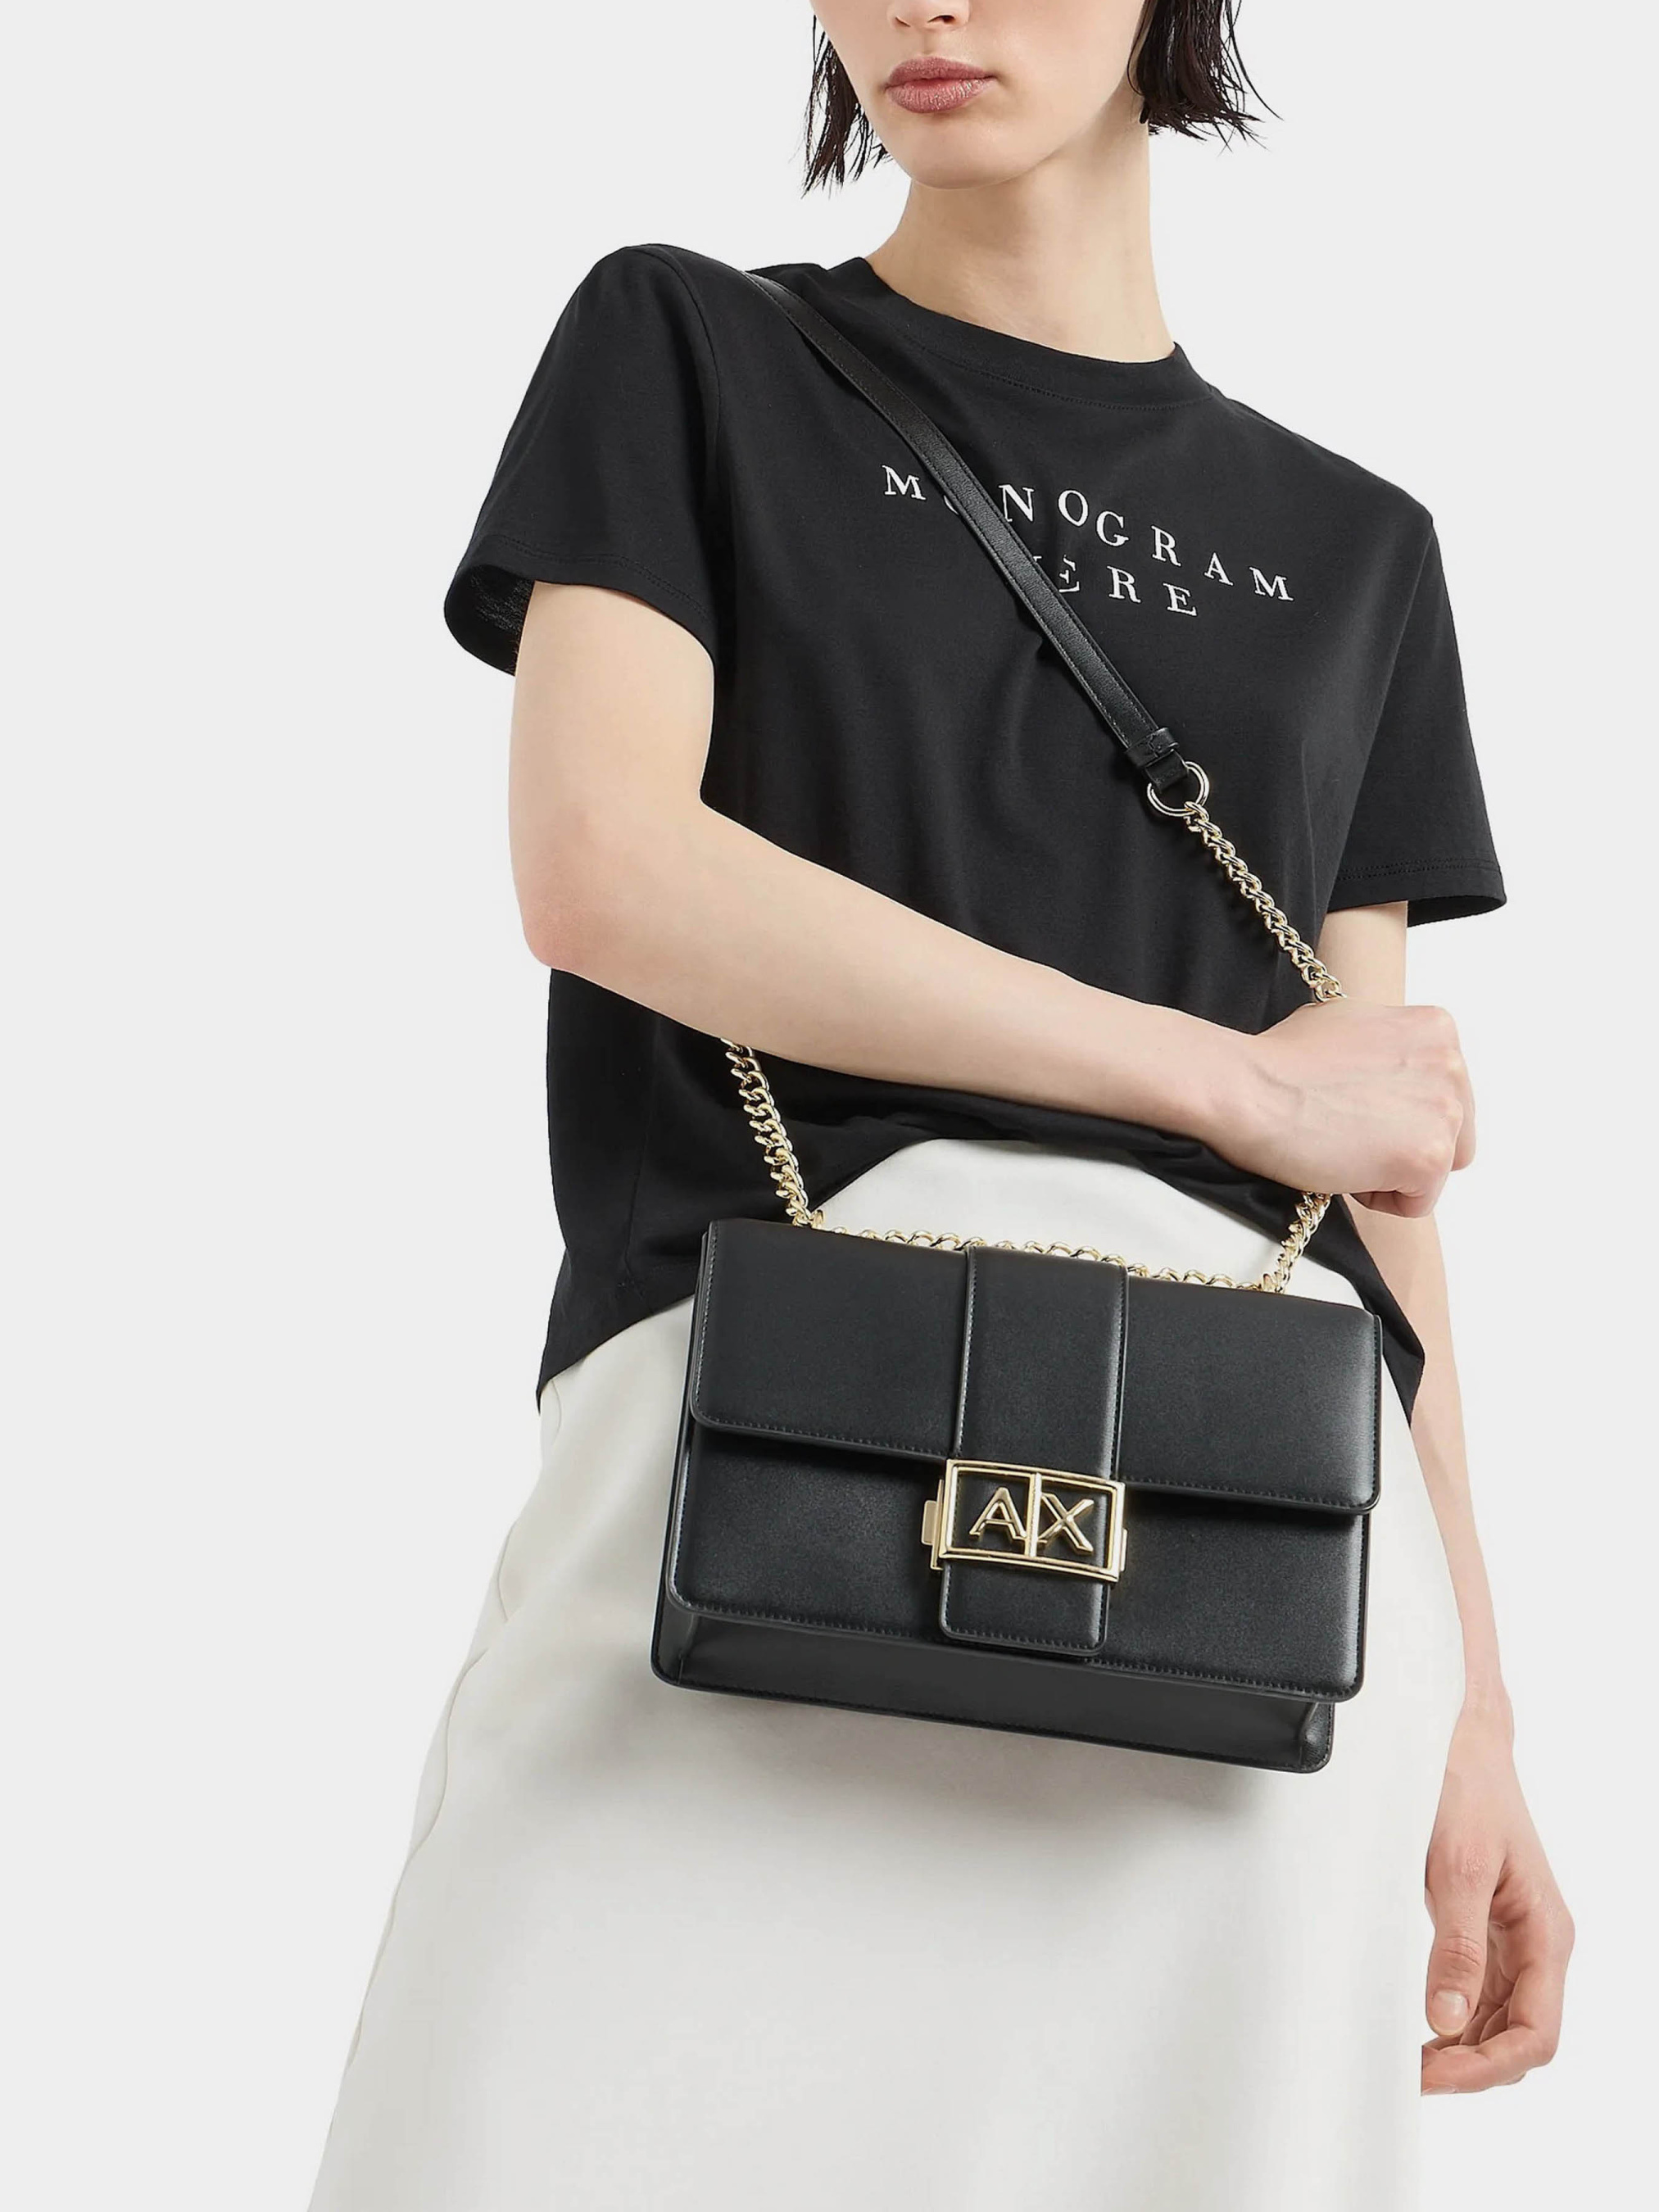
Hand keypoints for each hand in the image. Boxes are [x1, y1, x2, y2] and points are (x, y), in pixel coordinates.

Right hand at [1225, 999, 1475, 1213]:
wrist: (1248, 1088)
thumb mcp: (1351, 1026)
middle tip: (1347, 1135)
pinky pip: (1417, 1203)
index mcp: (1436, 1029)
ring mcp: (1446, 1111)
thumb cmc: (1279, 1060)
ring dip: (1389, 1171)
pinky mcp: (1430, 1155)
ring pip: (1435, 1171)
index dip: (1397, 1114)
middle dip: (1403, 1144)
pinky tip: (1342, 1167)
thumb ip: (1390, 1048)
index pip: (1444, 1094)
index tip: (1355, 1110)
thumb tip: (1391, 1073)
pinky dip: (1379, 1198)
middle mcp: (1453, 1064)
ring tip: (1342, 1149)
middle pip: (1452, 1135)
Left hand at [1421, 1704, 1573, 2093]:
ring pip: (1500, 2021)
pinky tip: (1421, 2025)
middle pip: (1519, 2038)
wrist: (1459, 1738)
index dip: (1487, 2067)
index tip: (1435, 2074)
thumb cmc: (1466, 1786)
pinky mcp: (1485, 1926)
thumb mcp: (1457, 1865)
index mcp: (1546, 1933)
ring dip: (1462, 2049)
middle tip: (1412, 2075)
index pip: (1535, 2034)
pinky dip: (1455, 2018)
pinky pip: (1480, 1992)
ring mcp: (1512, 1937)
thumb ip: (1456, 1945)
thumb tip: (1448, 2019)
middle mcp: (1536, 1942)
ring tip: (1411, 2060)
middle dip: (1472, 2067)